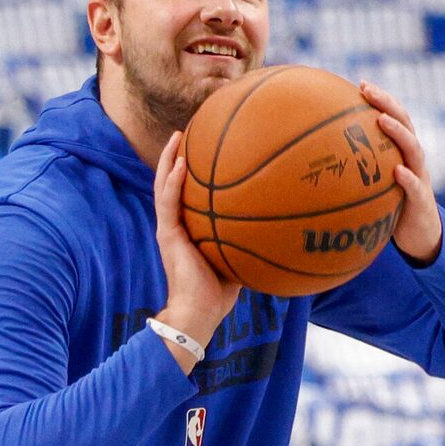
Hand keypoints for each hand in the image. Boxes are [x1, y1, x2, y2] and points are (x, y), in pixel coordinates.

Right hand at [153, 130, 240, 347]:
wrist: (198, 313)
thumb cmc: (219, 293)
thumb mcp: (239, 259)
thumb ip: (250, 240)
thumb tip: (280, 228)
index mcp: (190, 228)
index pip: (188, 193)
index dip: (193, 171)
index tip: (205, 148)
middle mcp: (176, 224)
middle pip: (172, 182)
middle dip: (178, 156)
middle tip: (188, 132)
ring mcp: (168, 228)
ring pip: (164, 186)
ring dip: (168, 159)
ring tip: (178, 136)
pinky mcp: (166, 235)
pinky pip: (167, 202)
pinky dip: (172, 181)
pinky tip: (179, 163)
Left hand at [357, 82, 442, 263]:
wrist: (420, 237)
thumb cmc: (390, 208)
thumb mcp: (372, 187)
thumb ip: (354, 173)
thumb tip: (314, 167)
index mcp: (401, 152)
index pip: (394, 118)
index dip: (381, 99)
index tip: (361, 83)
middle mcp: (412, 160)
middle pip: (405, 123)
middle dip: (387, 103)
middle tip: (367, 90)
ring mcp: (420, 178)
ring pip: (413, 150)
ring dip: (398, 133)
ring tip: (381, 120)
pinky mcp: (422, 201)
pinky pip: (416, 188)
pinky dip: (408, 178)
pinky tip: (398, 172)